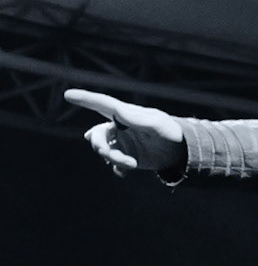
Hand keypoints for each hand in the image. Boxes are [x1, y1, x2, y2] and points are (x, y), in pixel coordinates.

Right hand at [64, 89, 186, 176]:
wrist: (181, 151)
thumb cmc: (170, 131)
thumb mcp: (156, 124)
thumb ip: (137, 118)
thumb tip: (117, 110)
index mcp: (126, 114)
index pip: (103, 104)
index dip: (85, 99)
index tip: (68, 94)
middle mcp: (119, 128)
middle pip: (98, 135)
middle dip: (101, 147)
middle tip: (112, 158)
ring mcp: (122, 143)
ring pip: (105, 151)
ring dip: (113, 159)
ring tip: (131, 164)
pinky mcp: (127, 156)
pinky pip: (114, 164)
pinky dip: (117, 168)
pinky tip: (124, 171)